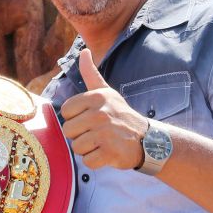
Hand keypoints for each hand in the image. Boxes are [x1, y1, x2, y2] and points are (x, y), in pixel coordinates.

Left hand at [60, 48, 146, 168]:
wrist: (147, 139)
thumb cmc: (120, 114)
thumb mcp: (106, 92)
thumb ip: (91, 73)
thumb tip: (84, 51)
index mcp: (96, 97)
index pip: (66, 111)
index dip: (75, 118)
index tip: (89, 118)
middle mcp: (100, 114)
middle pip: (69, 131)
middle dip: (80, 135)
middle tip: (97, 132)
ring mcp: (105, 133)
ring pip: (77, 147)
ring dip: (88, 148)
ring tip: (102, 142)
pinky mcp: (110, 152)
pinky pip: (88, 161)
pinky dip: (96, 161)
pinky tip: (107, 153)